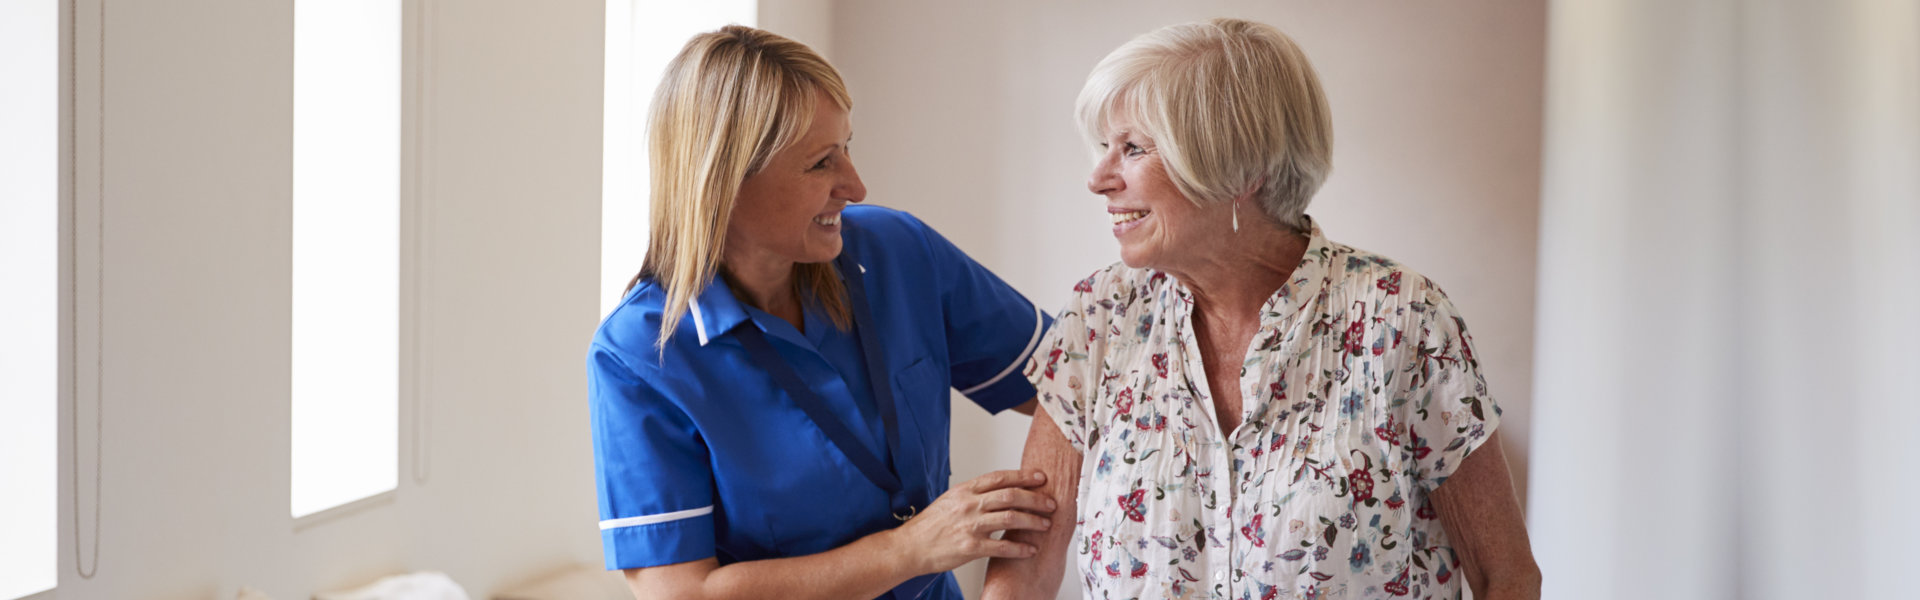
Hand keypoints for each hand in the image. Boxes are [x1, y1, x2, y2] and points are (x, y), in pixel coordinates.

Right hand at [891, 469, 1055, 573]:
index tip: (1041, 478)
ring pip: (1011, 518)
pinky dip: (1020, 548)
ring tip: (1045, 525)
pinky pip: (1002, 547)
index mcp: (965, 490)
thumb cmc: (930, 525)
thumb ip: (974, 494)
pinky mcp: (970, 547)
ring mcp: (970, 525)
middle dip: (1036, 499)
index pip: (1000, 478)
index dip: (1023, 476)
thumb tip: (998, 490)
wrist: (910, 547)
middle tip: (1051, 503)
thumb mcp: (950, 500)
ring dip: (1033, 522)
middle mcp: (969, 504)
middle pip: (1011, 496)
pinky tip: (1030, 550)